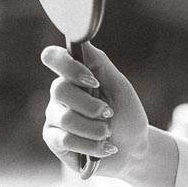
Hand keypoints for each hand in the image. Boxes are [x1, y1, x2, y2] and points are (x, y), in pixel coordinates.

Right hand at [41, 42, 148, 178]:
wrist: (134, 148)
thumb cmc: (126, 113)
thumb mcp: (118, 85)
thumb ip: (98, 62)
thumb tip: (81, 38)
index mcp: (73, 75)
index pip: (53, 57)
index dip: (70, 67)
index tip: (94, 82)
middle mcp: (59, 94)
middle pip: (60, 89)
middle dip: (92, 105)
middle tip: (110, 113)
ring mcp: (54, 117)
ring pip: (65, 118)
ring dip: (95, 128)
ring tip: (108, 133)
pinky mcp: (54, 140)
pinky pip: (66, 139)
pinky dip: (92, 145)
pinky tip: (105, 148)